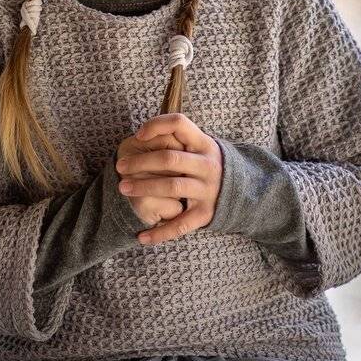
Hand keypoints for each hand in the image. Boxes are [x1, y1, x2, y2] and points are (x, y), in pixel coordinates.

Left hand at [114, 113, 223, 244]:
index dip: (156, 126)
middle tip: (120, 166)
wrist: (240, 190)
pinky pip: (180, 224)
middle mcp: (207, 165)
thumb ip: (176, 136)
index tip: (138, 136)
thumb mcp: (199, 145)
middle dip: (140, 162)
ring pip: (171, 187)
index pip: (180, 123)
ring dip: (144, 187)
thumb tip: (142, 132)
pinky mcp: (205, 213)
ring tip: (123, 188)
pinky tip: (141, 237)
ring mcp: (208, 190)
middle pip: (169, 159)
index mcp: (204, 144)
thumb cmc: (205, 163)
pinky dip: (160, 232)